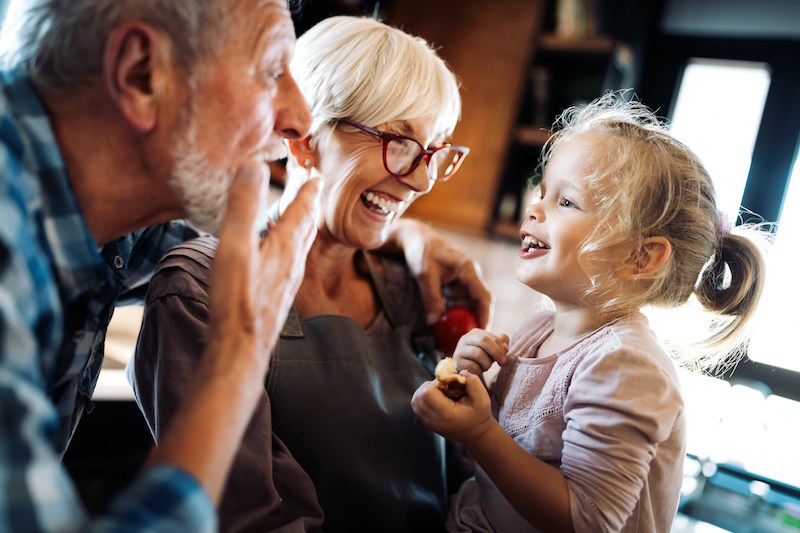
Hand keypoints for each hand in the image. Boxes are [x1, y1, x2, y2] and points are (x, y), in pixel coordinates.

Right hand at [206, 161, 319, 374]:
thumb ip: (244, 206)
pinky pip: (290, 262)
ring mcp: (287, 281)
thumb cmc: (237, 299)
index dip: (308, 190)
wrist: (242, 348)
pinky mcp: (278, 296)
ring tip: (301, 216)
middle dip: (309, 205)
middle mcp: (292, 262)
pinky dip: (290, 247)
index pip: (301, 210)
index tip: (317, 173)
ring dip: (302, 226)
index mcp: (284, 246)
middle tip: (314, 188)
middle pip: (306, 226)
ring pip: (300, 246)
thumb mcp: (235, 245)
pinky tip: (280, 256)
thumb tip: (254, 166)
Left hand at [386, 218, 492, 326]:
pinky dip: (452, 312)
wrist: (414, 238)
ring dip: (460, 317)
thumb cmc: (420, 251)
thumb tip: (433, 322)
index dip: (485, 317)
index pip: (483, 297)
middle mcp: (470, 274)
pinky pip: (458, 301)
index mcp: (468, 269)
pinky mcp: (455, 283)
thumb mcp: (424, 275)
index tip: (482, 333)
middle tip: (464, 340)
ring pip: (467, 304)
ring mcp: (463, 279)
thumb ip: (430, 298)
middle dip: (472, 321)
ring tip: (451, 334)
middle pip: (478, 303)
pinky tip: (443, 322)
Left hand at [411, 373, 495, 445]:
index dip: (435, 383)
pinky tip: (438, 399)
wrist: (476, 435)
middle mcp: (434, 420)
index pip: (427, 393)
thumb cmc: (479, 416)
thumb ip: (473, 382)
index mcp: (447, 414)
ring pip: (415, 402)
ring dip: (424, 392)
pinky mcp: (427, 424)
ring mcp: (429, 424)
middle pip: (418, 397)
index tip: (447, 384)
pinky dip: (424, 399)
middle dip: (428, 386)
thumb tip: (460, 372)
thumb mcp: (482, 399)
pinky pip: (417, 407)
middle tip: (442, 387)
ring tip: (439, 392)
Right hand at [454, 329, 509, 375]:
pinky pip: (472, 366)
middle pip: (483, 340)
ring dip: (487, 363)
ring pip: (478, 354)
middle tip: (502, 362)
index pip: (491, 337)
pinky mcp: (457, 362)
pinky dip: (479, 370)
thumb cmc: (482, 358)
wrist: (466, 370)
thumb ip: (501, 343)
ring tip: (486, 367)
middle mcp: (465, 339)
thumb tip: (505, 347)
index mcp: (475, 333)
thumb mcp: (493, 349)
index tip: (504, 358)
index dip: (500, 347)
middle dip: (496, 352)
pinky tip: (478, 370)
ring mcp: (459, 350)